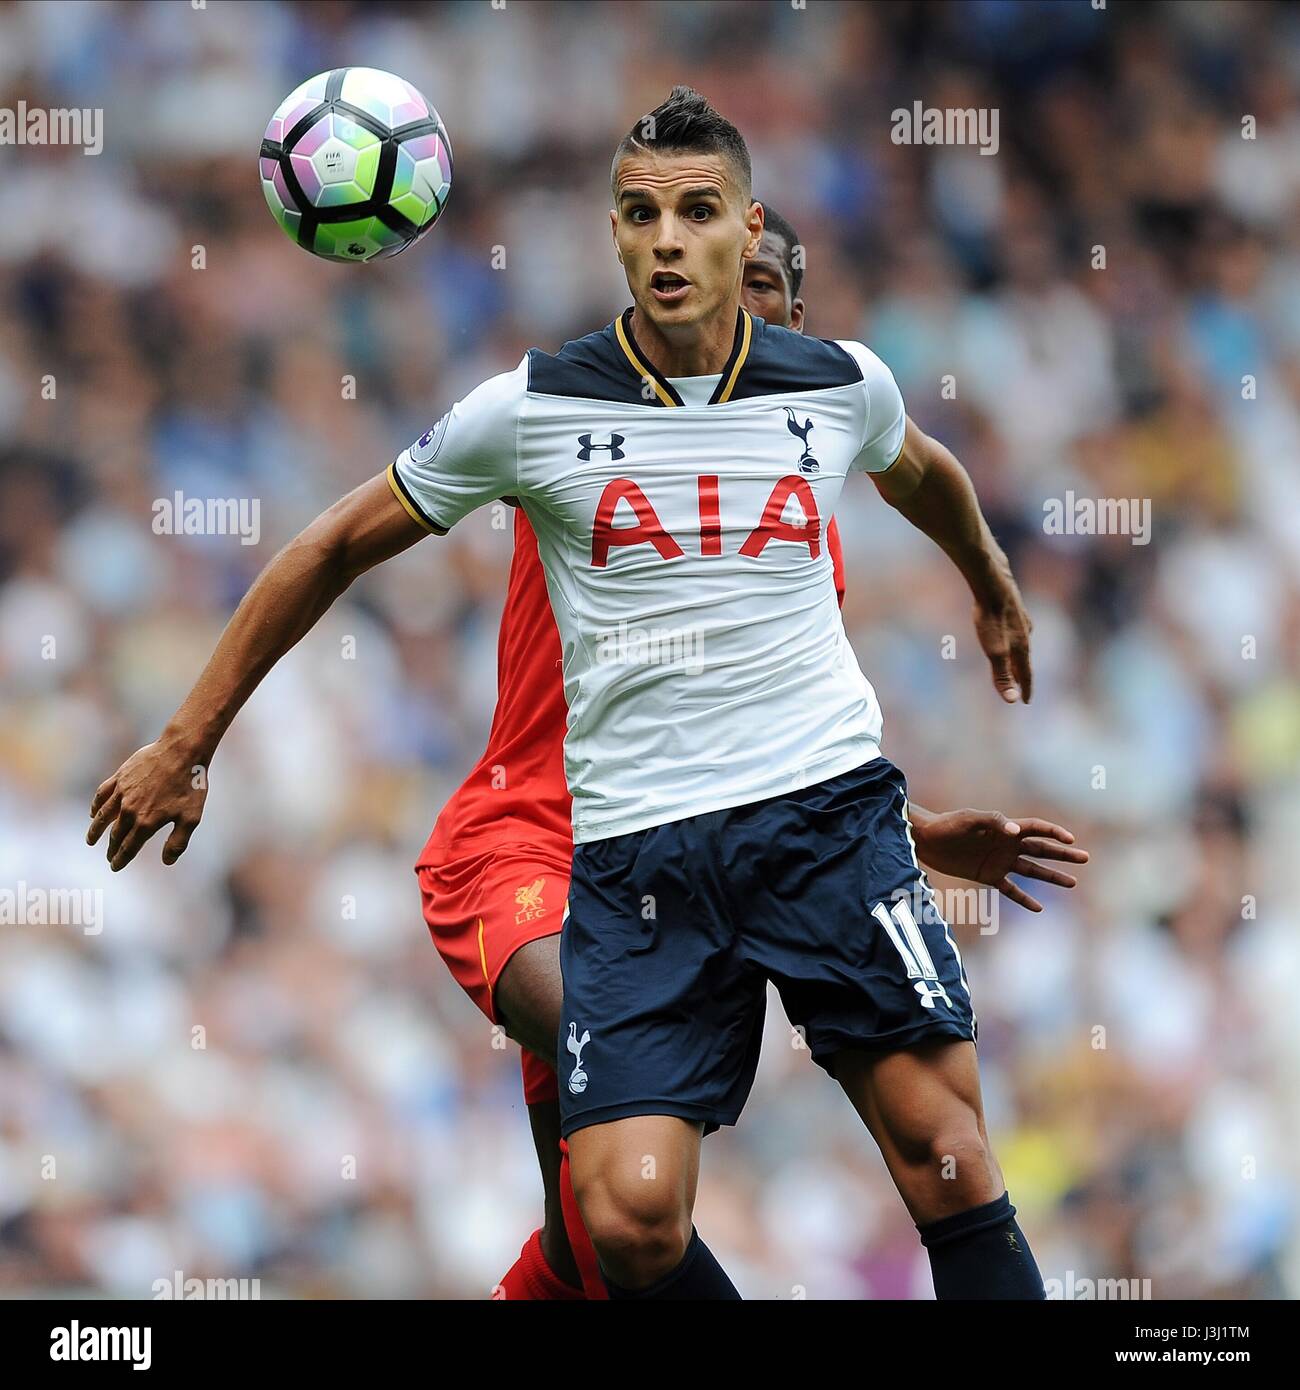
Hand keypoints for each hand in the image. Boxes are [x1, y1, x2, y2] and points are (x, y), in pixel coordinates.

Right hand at [87, 737, 207, 870]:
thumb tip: (167, 862)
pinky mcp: (120, 777)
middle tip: (108, 857)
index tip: (115, 867)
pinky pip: (102, 794)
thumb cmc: (190, 785)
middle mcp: (130, 810)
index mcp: (147, 822)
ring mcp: (122, 792)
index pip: (128, 847)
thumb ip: (178, 842)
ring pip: (103, 816)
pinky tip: (93, 812)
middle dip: (111, 848)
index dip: (121, 859)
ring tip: (90, 840)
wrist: (183, 751)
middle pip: (115, 834)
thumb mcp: (191, 818)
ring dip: (96, 830)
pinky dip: (96, 805)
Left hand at [911, 809, 1086, 911]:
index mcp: (1006, 828)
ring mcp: (1000, 861)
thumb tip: (1016, 831)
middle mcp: (1008, 844)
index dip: (1054, 832)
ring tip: (1073, 882)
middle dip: (1063, 854)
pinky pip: (1011, 890)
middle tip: (1085, 858)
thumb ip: (994, 822)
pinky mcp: (988, 876)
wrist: (927, 839)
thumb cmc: (948, 824)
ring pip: (1032, 870)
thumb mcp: (970, 819)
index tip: (1071, 841)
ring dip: (1052, 876)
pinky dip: (1024, 899)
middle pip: (1042, 850)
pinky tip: (1039, 908)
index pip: (1037, 829)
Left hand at [972, 588, 1032, 703]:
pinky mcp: (1013, 605)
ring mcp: (1021, 618)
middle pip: (1024, 659)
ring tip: (1016, 661)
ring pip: (1022, 642)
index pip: (1026, 674)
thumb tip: (1012, 700)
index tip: (1025, 701)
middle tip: (1020, 686)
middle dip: (1022, 674)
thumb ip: (1002, 675)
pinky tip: (1013, 629)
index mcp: (1022, 647)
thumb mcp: (994, 651)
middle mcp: (1026, 633)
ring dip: (1019, 655)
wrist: (992, 581)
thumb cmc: (991, 617)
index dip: (1025, 689)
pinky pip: (1017, 626)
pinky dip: (1016, 636)